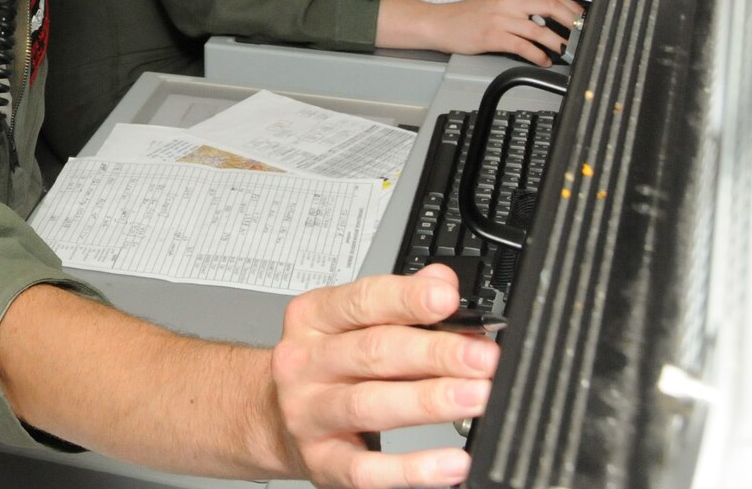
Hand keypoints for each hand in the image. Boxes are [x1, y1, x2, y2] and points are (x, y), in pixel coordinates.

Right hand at [271, 266, 494, 487]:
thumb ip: (399, 302)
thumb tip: (442, 281)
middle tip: (481, 357)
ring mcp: (308, 413)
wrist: (269, 415)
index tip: (447, 299)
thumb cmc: (324, 367)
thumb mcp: (349, 324)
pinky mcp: (322, 461)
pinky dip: (412, 469)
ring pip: (369, 405)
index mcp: (312, 319)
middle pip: (372, 353)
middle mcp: (304, 363)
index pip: (361, 301)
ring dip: (428, 401)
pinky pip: (368, 469)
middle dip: (434, 353)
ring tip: (475, 397)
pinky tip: (451, 463)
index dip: (406, 298)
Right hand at [384, 0, 582, 66]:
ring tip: (565, 51)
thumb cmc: (467, 16)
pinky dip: (537, 55)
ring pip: (540, 29)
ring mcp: (501, 19)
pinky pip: (523, 46)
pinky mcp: (493, 36)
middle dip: (571, 22)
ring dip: (558, 42)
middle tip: (580, 35)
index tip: (581, 19)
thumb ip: (521, 6)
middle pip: (550, 7)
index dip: (571, 7)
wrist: (440, 23)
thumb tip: (548, 18)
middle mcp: (508, 2)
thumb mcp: (496, 2)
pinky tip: (543, 61)